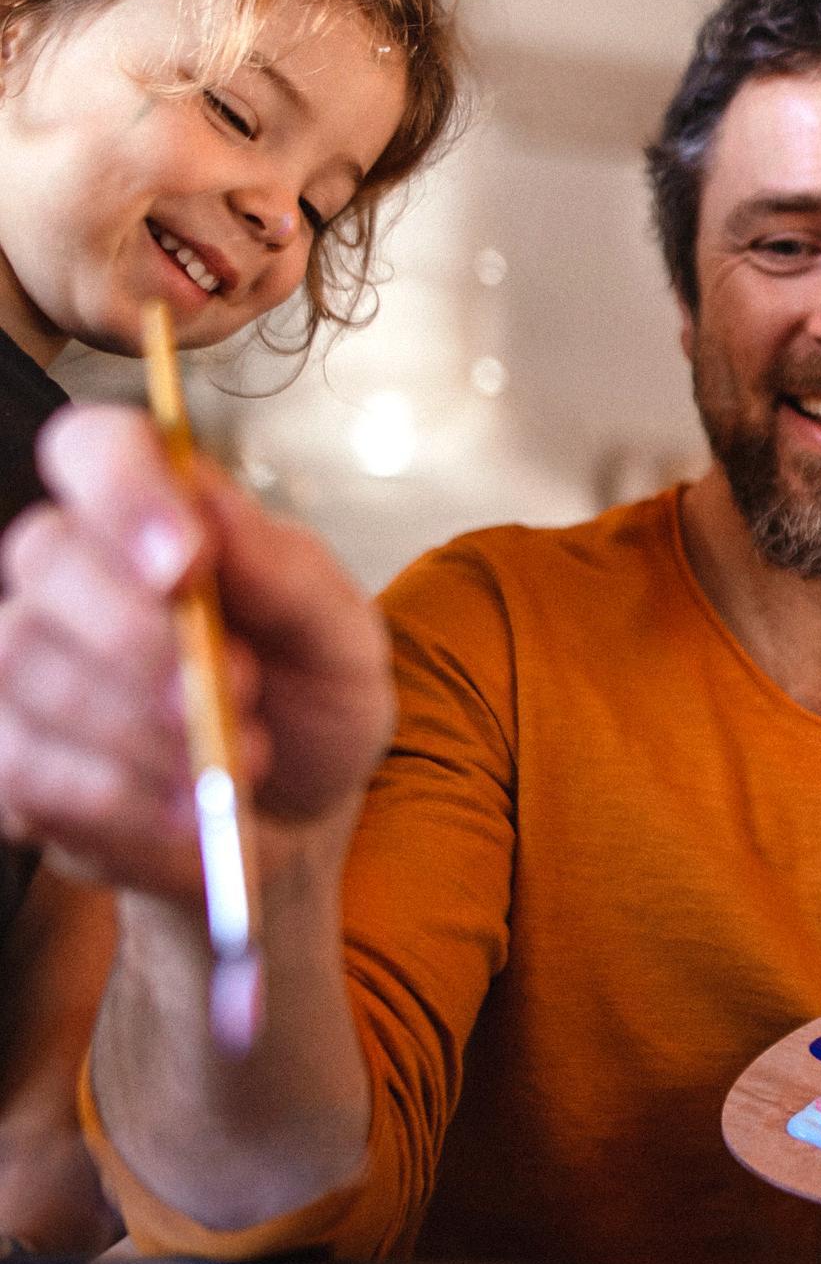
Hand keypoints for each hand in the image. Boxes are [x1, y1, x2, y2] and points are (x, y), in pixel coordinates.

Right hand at [0, 406, 391, 899]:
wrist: (299, 816)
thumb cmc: (316, 703)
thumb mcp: (343, 642)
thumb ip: (288, 575)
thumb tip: (215, 507)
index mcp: (165, 518)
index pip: (97, 447)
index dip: (125, 491)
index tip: (188, 563)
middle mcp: (77, 574)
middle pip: (45, 554)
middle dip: (140, 632)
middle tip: (235, 690)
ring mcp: (28, 662)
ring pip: (26, 663)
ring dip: (141, 725)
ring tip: (237, 762)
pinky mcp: (9, 759)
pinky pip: (23, 766)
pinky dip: (119, 798)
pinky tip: (187, 811)